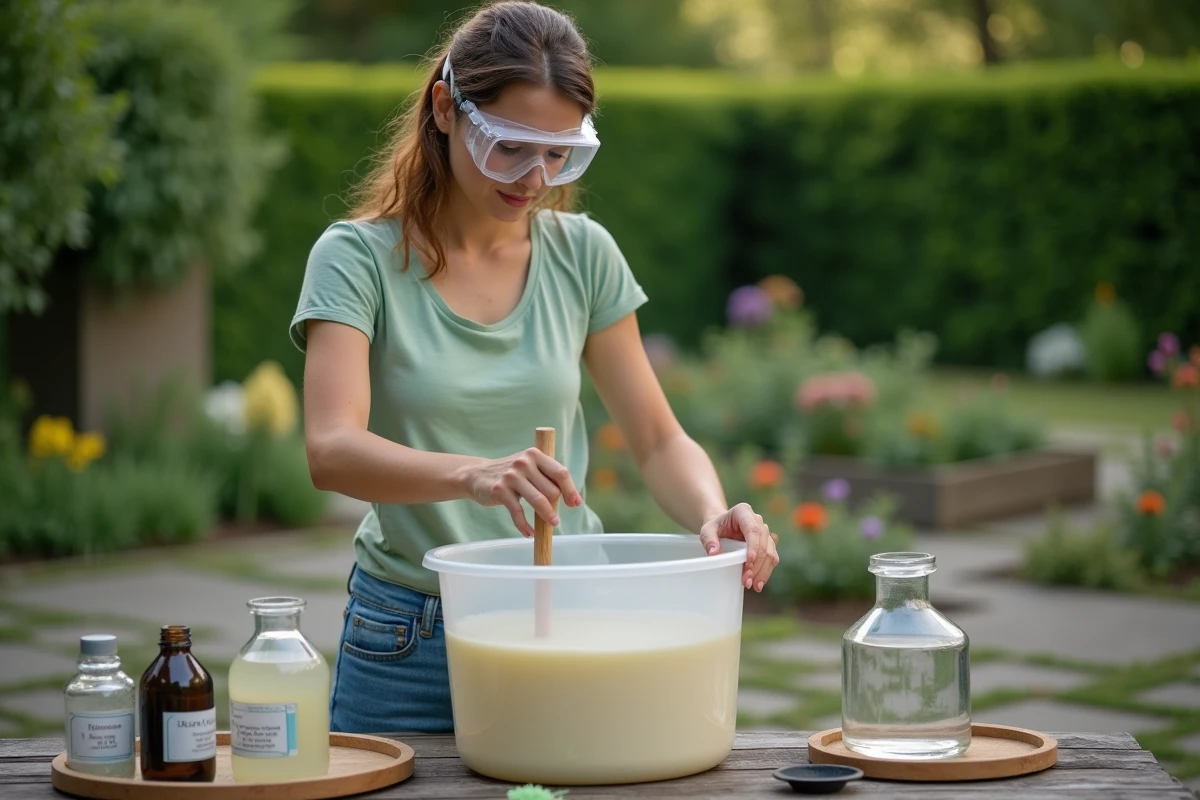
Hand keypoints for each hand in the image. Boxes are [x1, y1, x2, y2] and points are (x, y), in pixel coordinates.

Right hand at [460, 449, 582, 536]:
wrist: (477, 474)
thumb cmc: (512, 474)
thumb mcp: (529, 468)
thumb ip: (548, 478)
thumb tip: (573, 499)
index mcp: (535, 455)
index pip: (560, 473)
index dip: (571, 490)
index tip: (575, 504)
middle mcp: (524, 463)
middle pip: (551, 490)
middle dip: (555, 505)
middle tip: (554, 515)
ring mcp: (511, 476)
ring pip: (538, 501)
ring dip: (547, 516)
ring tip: (552, 524)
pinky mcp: (500, 490)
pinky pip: (518, 512)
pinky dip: (525, 526)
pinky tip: (529, 533)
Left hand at [699, 503, 778, 592]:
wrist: (722, 527)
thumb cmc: (715, 527)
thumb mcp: (706, 530)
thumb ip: (708, 539)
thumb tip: (713, 553)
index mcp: (744, 512)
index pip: (753, 529)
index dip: (753, 546)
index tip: (749, 562)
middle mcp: (758, 521)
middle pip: (764, 543)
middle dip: (757, 564)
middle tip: (746, 580)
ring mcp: (765, 533)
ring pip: (771, 552)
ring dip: (763, 571)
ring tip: (752, 585)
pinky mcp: (768, 545)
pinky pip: (772, 558)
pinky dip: (766, 571)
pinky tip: (758, 583)